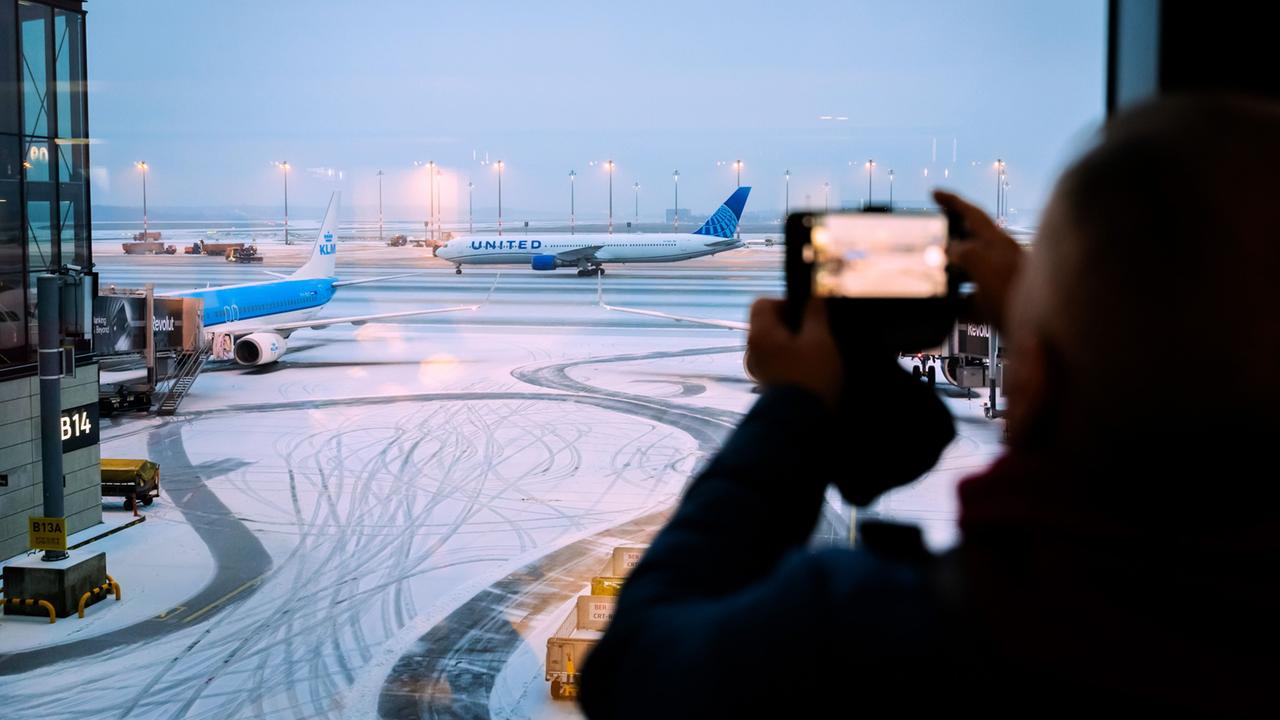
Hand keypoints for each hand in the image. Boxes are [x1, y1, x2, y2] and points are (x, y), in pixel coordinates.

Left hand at [747, 298, 842, 407]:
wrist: (802, 423)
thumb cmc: (811, 377)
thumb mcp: (820, 340)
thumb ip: (816, 315)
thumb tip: (813, 299)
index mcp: (760, 334)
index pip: (762, 303)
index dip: (784, 302)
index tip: (806, 311)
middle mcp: (753, 350)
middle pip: (768, 324)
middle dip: (791, 324)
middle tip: (815, 331)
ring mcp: (759, 369)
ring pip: (773, 344)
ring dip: (793, 343)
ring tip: (816, 352)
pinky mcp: (768, 384)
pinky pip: (777, 362)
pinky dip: (791, 360)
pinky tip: (810, 369)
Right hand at [934, 190, 1023, 328]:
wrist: (1047, 333)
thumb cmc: (1018, 295)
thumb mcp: (983, 267)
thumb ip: (964, 253)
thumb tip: (948, 248)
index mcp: (998, 242)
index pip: (972, 214)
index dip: (952, 201)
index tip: (934, 192)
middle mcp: (1001, 258)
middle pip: (970, 241)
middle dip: (949, 238)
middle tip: (930, 237)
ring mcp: (1002, 281)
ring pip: (970, 272)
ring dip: (951, 274)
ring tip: (932, 279)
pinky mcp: (1002, 305)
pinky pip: (975, 302)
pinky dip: (961, 307)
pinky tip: (950, 314)